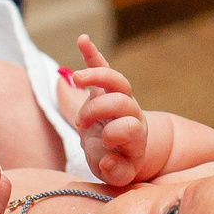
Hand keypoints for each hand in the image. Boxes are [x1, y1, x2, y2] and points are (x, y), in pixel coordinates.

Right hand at [69, 36, 148, 187]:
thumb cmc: (116, 163)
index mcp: (135, 136)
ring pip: (116, 80)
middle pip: (121, 101)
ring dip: (96, 75)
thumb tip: (109, 159)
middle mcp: (131, 113)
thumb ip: (116, 171)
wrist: (123, 150)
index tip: (104, 150)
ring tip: (78, 77)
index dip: (115, 135)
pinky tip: (82, 39)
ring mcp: (119, 98)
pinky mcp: (106, 89)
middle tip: (82, 124)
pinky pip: (102, 67)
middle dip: (98, 111)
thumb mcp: (117, 174)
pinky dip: (92, 54)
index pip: (129, 127)